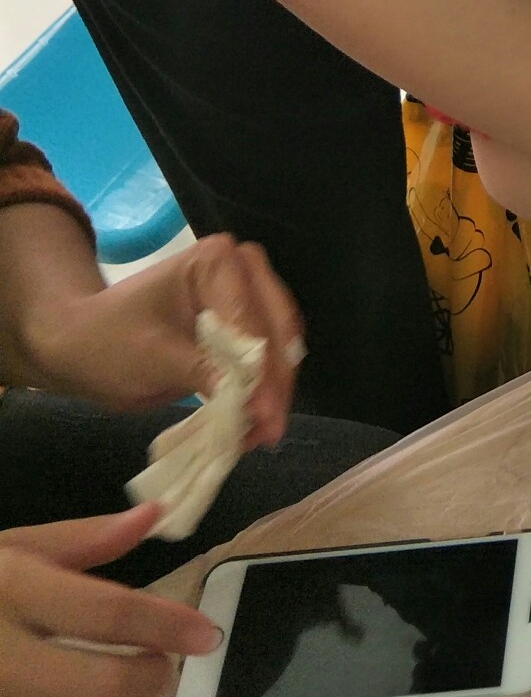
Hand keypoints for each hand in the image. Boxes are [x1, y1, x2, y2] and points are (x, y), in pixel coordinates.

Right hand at [0, 505, 220, 696]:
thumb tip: (154, 515)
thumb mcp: (9, 547)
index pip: (109, 610)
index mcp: (11, 587)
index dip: (168, 624)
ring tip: (124, 694)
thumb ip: (82, 538)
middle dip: (150, 678)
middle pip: (102, 684)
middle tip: (162, 667)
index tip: (207, 633)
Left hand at [16, 231, 301, 448]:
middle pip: (277, 328)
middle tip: (270, 431)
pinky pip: (266, 357)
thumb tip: (250, 404)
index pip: (251, 320)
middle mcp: (242, 270)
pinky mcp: (242, 327)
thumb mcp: (153, 358)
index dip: (261, 370)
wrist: (84, 345)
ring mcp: (246, 297)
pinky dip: (261, 391)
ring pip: (280, 345)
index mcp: (217, 261)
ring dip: (273, 390)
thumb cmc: (109, 342)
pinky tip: (252, 423)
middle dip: (275, 382)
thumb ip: (204, 374)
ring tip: (261, 434)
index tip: (264, 416)